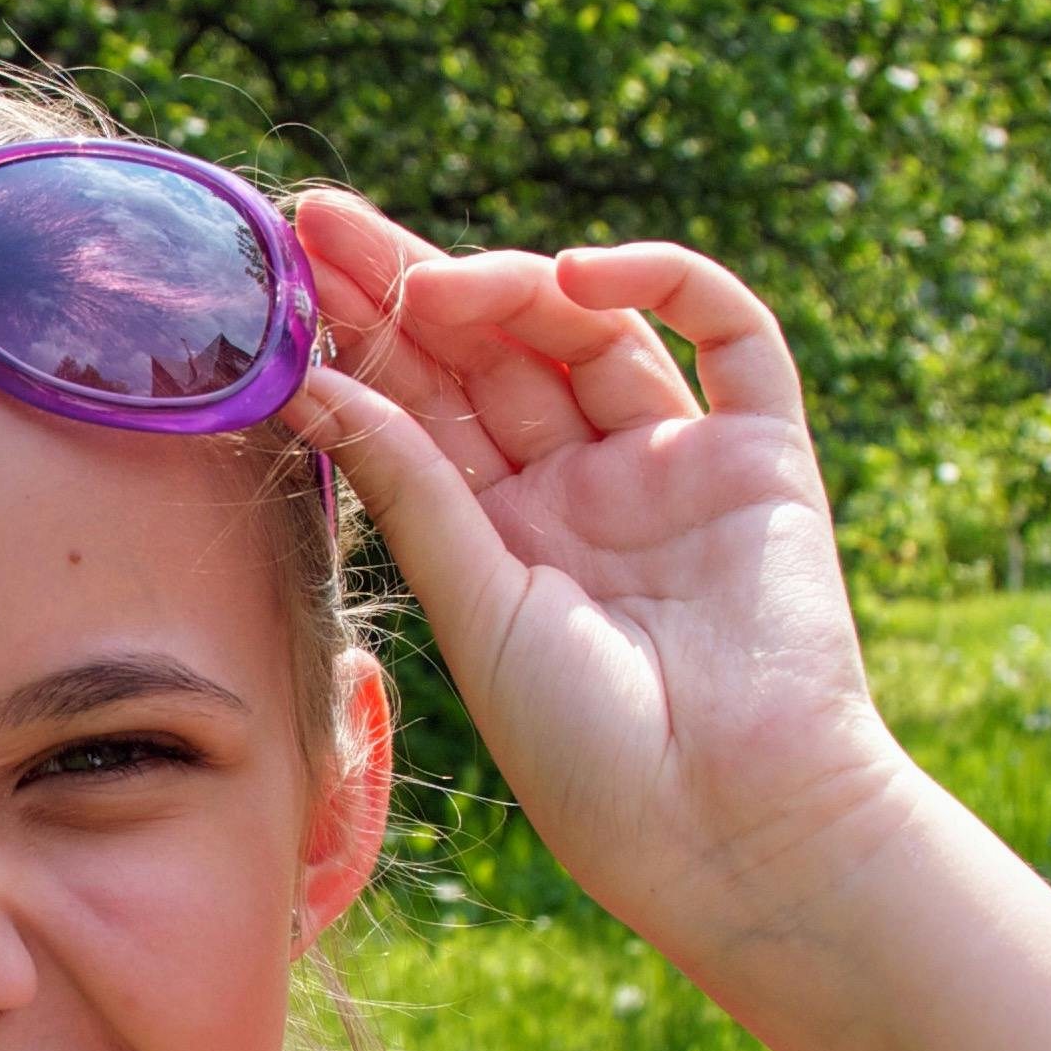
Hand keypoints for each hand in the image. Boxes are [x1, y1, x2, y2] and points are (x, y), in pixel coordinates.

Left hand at [281, 193, 921, 967]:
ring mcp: (675, 466)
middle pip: (489, 352)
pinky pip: (731, 333)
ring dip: (506, 284)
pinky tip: (578, 279)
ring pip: (585, 329)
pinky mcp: (764, 455)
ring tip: (429, 282)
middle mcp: (584, 488)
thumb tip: (313, 384)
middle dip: (405, 283)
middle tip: (321, 223)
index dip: (359, 336)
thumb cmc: (591, 753)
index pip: (422, 405)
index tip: (285, 274)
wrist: (732, 827)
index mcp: (502, 535)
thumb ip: (412, 489)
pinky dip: (662, 281)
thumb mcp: (475, 608)